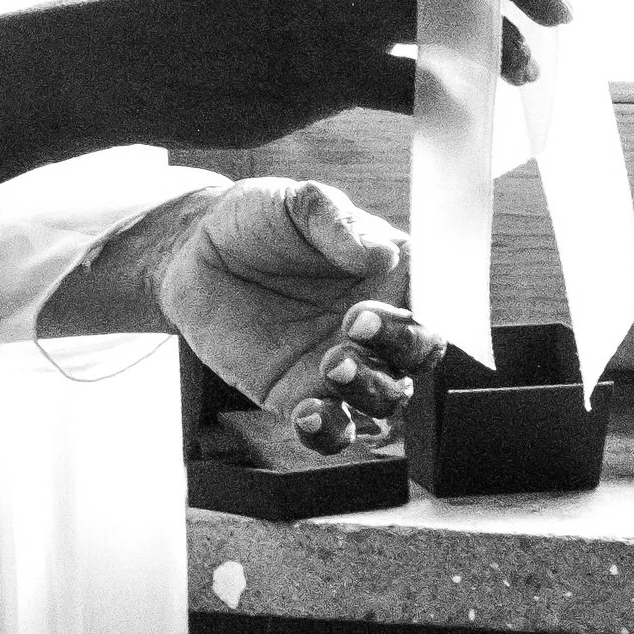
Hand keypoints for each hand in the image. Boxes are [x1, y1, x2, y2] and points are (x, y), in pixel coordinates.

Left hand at [122, 174, 441, 438]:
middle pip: (421, 355)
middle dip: (403, 346)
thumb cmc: (259, 219)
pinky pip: (331, 429)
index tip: (400, 297)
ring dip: (369, 389)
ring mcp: (342, 366)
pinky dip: (330, 431)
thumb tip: (384, 254)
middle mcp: (378, 327)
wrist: (195, 254)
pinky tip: (311, 412)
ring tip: (331, 362)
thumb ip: (336, 224)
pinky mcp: (300, 397)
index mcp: (392, 274)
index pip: (437, 297)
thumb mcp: (297, 203)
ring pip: (386, 401)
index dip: (433, 306)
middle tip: (355, 322)